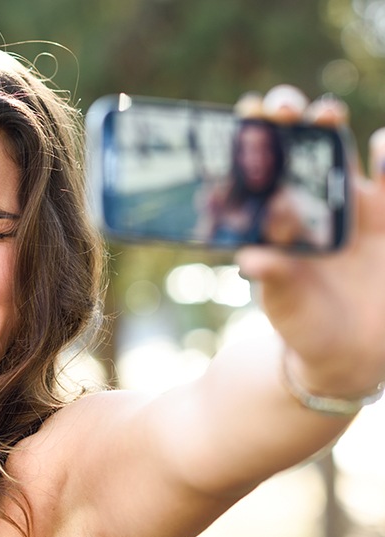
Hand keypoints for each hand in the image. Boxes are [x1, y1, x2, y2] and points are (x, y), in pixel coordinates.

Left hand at [234, 87, 384, 397]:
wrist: (353, 350)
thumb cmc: (306, 326)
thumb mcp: (288, 304)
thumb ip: (276, 278)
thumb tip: (251, 259)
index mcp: (275, 223)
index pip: (258, 174)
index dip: (250, 143)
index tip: (242, 117)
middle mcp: (308, 205)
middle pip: (297, 150)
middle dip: (291, 122)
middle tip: (285, 108)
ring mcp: (349, 207)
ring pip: (340, 155)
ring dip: (331, 129)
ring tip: (324, 115)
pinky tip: (382, 144)